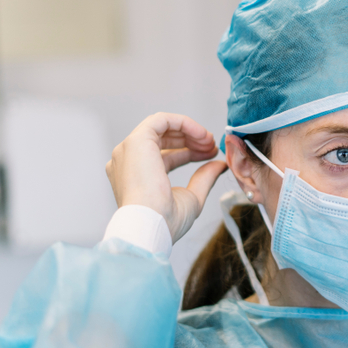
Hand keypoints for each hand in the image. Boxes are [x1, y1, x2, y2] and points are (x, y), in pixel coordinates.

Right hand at [106, 113, 228, 242]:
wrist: (150, 226)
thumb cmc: (165, 221)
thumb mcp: (191, 197)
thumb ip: (204, 178)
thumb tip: (219, 164)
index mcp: (136, 177)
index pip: (164, 156)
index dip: (189, 152)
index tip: (210, 155)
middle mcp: (128, 162)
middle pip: (162, 140)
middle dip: (191, 140)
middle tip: (212, 146)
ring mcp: (129, 150)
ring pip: (161, 127)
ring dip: (189, 131)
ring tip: (209, 141)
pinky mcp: (137, 141)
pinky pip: (161, 120)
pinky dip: (183, 123)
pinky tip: (201, 134)